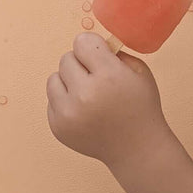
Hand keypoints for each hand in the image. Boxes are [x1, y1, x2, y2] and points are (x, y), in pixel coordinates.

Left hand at [46, 32, 172, 168]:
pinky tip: (83, 111)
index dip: (92, 48)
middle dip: (81, 65)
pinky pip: (51, 100)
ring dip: (69, 82)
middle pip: (66, 59)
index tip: (99, 57)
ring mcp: (68, 114)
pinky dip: (65, 102)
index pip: (82, 42)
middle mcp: (84, 95)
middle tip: (96, 80)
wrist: (136, 149)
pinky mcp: (58, 127)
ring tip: (87, 95)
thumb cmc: (140, 107)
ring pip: (53, 78)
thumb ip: (114, 52)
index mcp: (108, 77)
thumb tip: (89, 43)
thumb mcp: (139, 72)